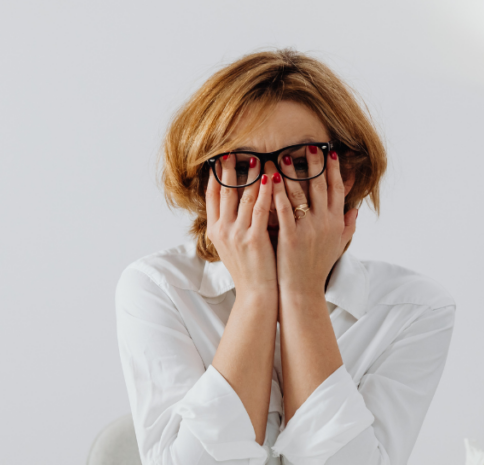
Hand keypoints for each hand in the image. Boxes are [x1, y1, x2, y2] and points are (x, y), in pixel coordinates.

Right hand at [205, 155, 278, 297]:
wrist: (256, 294)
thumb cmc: (248, 270)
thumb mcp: (230, 246)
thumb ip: (229, 224)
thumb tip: (233, 203)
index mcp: (215, 230)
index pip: (212, 196)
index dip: (216, 175)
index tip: (219, 158)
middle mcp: (222, 230)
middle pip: (225, 191)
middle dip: (230, 169)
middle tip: (235, 150)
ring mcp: (237, 234)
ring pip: (244, 196)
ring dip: (251, 174)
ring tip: (257, 157)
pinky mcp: (254, 238)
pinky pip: (261, 208)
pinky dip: (265, 191)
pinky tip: (271, 177)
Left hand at [271, 147, 358, 296]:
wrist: (303, 292)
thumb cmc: (317, 268)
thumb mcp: (338, 246)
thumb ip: (348, 226)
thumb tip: (355, 208)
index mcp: (336, 222)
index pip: (337, 189)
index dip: (334, 169)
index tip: (329, 151)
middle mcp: (325, 223)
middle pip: (320, 186)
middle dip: (315, 163)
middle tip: (308, 144)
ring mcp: (308, 230)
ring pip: (300, 194)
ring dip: (291, 173)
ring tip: (283, 156)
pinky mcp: (291, 238)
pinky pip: (283, 210)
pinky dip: (277, 193)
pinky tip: (270, 179)